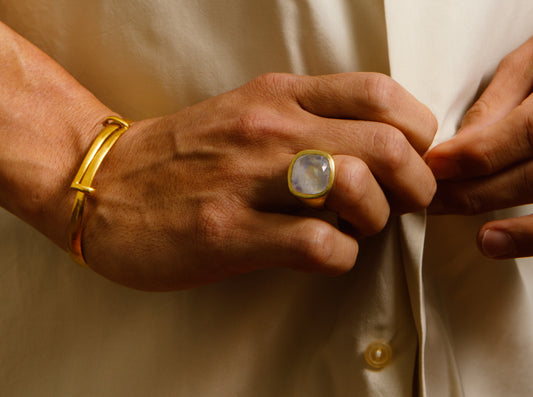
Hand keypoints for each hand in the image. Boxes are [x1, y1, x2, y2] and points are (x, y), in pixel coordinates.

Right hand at [81, 72, 436, 289]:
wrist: (105, 184)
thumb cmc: (185, 153)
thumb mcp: (248, 111)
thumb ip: (312, 119)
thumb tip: (379, 150)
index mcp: (279, 96)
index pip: (383, 96)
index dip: (416, 134)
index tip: (407, 161)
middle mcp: (268, 129)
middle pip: (388, 146)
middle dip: (415, 185)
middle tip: (400, 204)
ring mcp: (246, 180)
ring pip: (360, 189)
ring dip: (375, 220)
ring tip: (353, 228)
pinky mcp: (227, 233)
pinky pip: (319, 243)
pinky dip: (340, 256)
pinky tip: (321, 254)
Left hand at [426, 36, 532, 258]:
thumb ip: (501, 98)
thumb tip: (460, 140)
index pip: (528, 131)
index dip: (477, 152)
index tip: (433, 165)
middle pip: (532, 174)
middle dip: (473, 190)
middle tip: (430, 198)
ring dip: (498, 216)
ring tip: (452, 219)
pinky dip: (528, 238)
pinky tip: (492, 243)